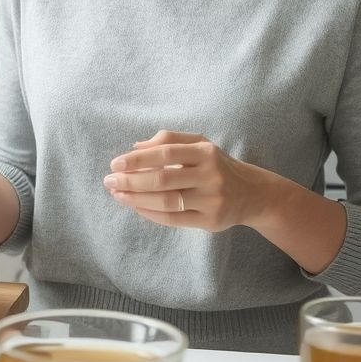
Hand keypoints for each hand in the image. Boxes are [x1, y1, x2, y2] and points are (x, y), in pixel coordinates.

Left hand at [104, 130, 269, 231]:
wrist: (252, 194)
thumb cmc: (216, 166)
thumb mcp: (199, 145)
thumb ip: (169, 140)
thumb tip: (135, 146)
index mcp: (206, 152)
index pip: (166, 152)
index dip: (138, 159)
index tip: (115, 164)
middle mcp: (211, 175)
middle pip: (163, 179)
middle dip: (131, 181)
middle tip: (109, 182)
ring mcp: (212, 201)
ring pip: (166, 202)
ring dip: (136, 199)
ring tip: (117, 195)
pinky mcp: (210, 222)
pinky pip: (173, 219)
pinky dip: (150, 213)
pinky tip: (135, 207)